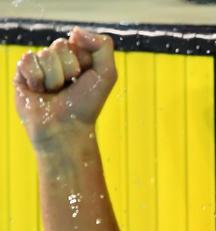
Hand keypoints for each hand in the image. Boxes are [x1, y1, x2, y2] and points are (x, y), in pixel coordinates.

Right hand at [14, 26, 116, 149]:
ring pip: (45, 55)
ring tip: (55, 93)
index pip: (77, 41)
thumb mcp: (107, 73)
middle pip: (60, 46)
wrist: (65, 129)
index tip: (85, 79)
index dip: (83, 61)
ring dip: (54, 78)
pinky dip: (37, 79)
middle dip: (69, 69)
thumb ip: (103, 46)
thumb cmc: (86, 105)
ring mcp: (40, 66)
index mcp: (77, 57)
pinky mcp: (22, 74)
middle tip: (69, 88)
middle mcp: (58, 60)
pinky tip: (39, 91)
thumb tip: (75, 31)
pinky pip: (27, 61)